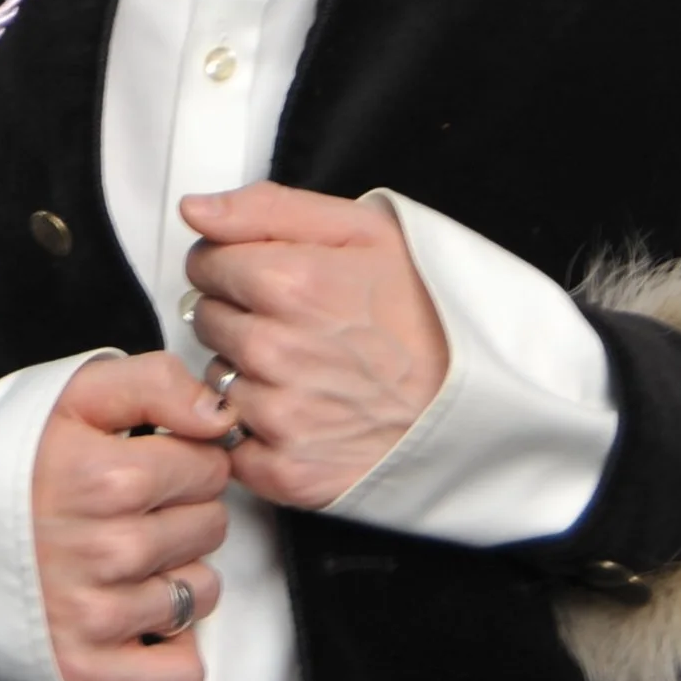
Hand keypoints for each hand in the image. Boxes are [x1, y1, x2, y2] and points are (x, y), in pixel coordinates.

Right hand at [33, 353, 233, 680]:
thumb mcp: (71, 393)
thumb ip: (157, 384)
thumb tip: (220, 416)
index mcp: (106, 477)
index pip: (210, 466)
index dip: (183, 459)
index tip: (144, 464)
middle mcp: (106, 551)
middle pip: (210, 528)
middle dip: (179, 514)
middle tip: (124, 511)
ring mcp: (96, 617)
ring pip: (202, 595)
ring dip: (175, 578)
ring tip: (119, 561)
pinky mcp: (85, 671)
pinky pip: (180, 674)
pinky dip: (170, 652)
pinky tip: (134, 619)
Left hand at [179, 184, 448, 511]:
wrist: (484, 398)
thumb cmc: (432, 314)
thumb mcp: (365, 229)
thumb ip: (268, 209)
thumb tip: (196, 210)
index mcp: (289, 283)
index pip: (204, 262)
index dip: (237, 263)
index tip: (274, 276)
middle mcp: (274, 352)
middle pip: (206, 321)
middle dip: (243, 315)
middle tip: (303, 323)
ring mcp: (278, 416)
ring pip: (216, 382)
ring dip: (249, 375)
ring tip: (311, 369)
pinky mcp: (285, 471)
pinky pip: (234, 445)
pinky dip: (260, 433)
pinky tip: (307, 413)